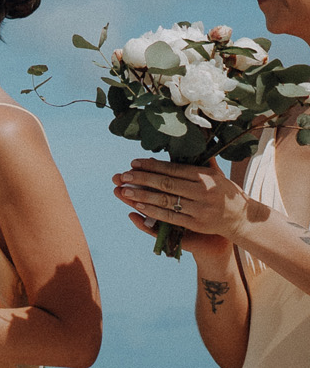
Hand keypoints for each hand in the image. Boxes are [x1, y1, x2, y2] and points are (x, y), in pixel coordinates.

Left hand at [113, 159, 256, 249]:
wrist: (243, 219)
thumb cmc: (226, 193)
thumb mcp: (218, 174)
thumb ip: (201, 161)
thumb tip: (184, 143)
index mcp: (207, 177)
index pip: (174, 169)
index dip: (152, 166)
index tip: (134, 162)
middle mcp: (204, 192)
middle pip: (167, 184)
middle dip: (142, 179)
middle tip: (123, 175)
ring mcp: (200, 209)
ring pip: (166, 201)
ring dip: (142, 196)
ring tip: (124, 191)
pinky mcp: (197, 224)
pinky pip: (170, 217)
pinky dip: (153, 211)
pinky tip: (138, 207)